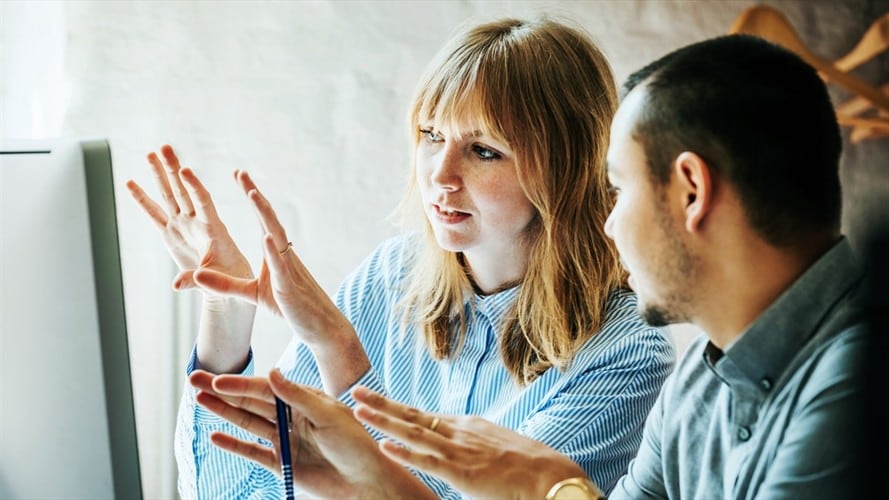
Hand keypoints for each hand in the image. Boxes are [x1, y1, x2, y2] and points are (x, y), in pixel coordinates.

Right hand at [127, 145, 255, 372]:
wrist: (228, 284)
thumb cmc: (231, 279)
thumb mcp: (219, 281)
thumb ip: (198, 280)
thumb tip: (176, 285)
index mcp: (214, 229)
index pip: (204, 202)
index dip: (195, 187)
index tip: (185, 170)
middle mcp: (197, 222)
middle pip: (184, 191)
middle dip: (173, 170)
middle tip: (165, 147)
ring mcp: (183, 225)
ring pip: (169, 195)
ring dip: (160, 175)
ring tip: (150, 153)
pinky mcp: (172, 234)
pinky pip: (154, 213)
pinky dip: (142, 199)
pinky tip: (131, 183)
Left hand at [191, 170, 369, 393]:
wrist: (320, 326)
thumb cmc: (289, 307)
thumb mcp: (252, 294)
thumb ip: (225, 284)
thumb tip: (197, 274)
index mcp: (275, 253)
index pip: (262, 219)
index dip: (251, 196)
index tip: (239, 175)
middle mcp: (283, 254)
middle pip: (268, 218)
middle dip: (254, 194)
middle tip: (240, 172)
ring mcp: (288, 268)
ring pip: (276, 235)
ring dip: (265, 214)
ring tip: (252, 194)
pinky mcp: (289, 286)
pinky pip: (281, 266)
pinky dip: (273, 251)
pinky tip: (267, 237)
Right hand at [192, 369, 435, 499]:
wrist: (367, 481)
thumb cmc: (356, 443)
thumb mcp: (329, 415)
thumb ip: (298, 396)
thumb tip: (272, 372)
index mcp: (304, 399)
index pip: (265, 389)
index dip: (240, 384)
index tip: (217, 379)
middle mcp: (292, 416)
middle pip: (250, 401)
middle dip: (222, 391)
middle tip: (194, 379)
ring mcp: (285, 439)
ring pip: (248, 423)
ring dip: (223, 412)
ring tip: (199, 400)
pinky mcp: (283, 464)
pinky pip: (253, 452)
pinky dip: (234, 444)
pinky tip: (216, 436)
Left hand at [352, 386, 592, 498]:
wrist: (551, 476)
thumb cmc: (527, 467)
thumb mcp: (495, 449)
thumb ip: (474, 448)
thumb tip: (463, 455)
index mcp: (465, 426)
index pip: (423, 415)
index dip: (396, 408)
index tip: (374, 400)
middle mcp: (459, 432)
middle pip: (412, 415)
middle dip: (381, 404)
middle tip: (355, 391)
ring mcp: (459, 450)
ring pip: (413, 432)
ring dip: (383, 421)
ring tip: (358, 410)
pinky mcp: (462, 472)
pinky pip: (428, 461)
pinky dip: (404, 452)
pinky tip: (384, 445)